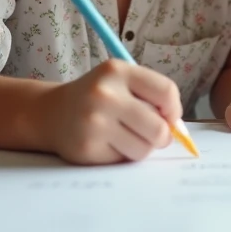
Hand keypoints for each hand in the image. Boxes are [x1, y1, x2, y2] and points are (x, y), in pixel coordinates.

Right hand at [41, 60, 181, 164]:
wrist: (52, 113)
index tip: (169, 117)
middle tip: (151, 134)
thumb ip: (152, 97)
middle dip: (161, 136)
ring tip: (125, 136)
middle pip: (158, 128)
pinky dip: (121, 155)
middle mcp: (104, 95)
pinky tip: (106, 143)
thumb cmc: (97, 98)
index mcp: (117, 71)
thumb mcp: (121, 82)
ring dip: (141, 147)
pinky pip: (123, 160)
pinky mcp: (87, 148)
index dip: (175, 109)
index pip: (166, 91)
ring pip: (144, 149)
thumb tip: (178, 129)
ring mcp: (94, 123)